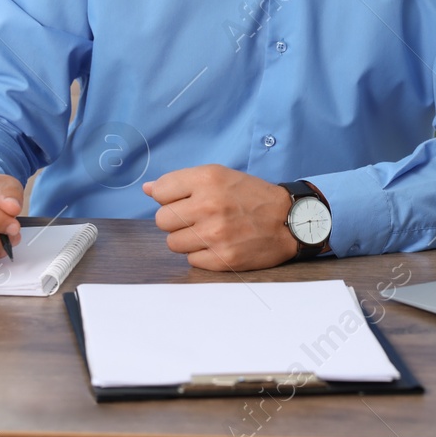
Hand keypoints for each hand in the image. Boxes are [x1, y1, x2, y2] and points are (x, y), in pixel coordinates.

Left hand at [143, 164, 296, 270]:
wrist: (288, 220)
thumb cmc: (251, 197)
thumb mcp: (220, 176)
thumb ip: (182, 182)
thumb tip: (147, 189)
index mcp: (208, 179)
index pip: (160, 191)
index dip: (169, 197)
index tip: (184, 200)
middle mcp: (209, 205)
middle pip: (162, 220)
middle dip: (176, 220)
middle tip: (198, 217)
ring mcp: (215, 234)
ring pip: (172, 243)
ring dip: (187, 239)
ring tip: (208, 232)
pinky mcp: (222, 258)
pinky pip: (191, 260)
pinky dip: (201, 255)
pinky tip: (219, 244)